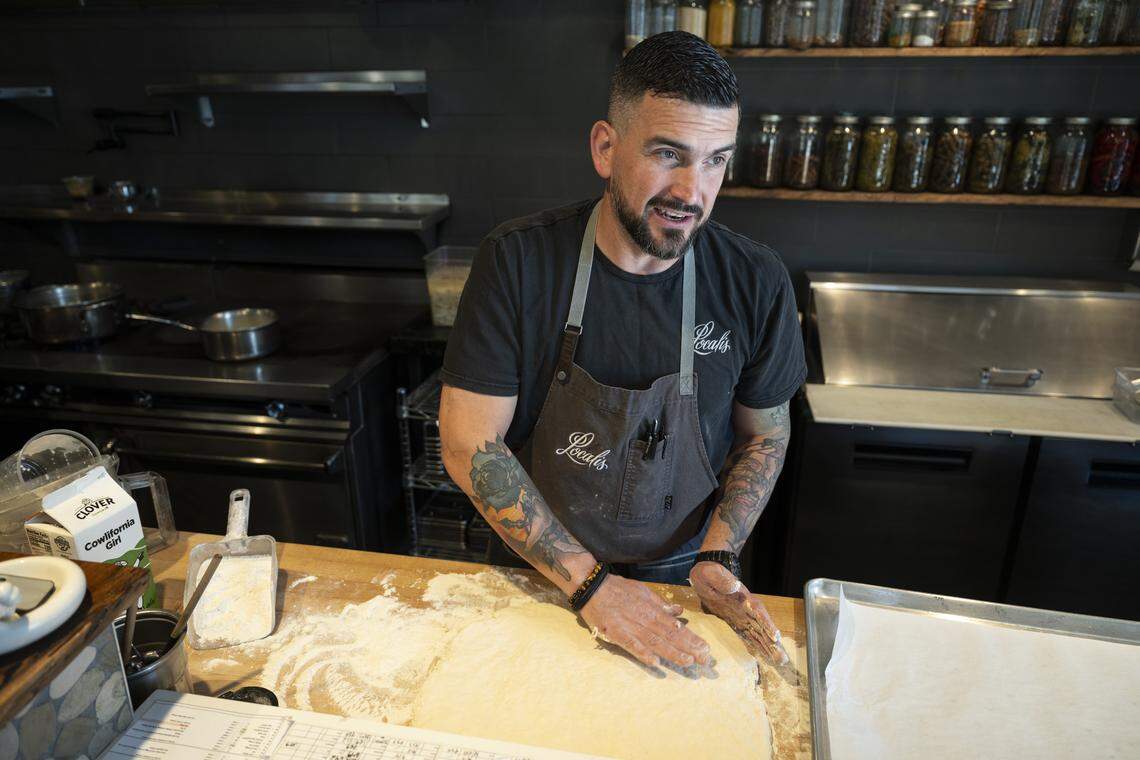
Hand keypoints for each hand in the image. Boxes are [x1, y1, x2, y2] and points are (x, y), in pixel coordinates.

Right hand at [579, 573, 712, 670]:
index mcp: (652, 609)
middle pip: (670, 636)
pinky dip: (643, 653)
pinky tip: (654, 663)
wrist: (592, 586)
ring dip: (672, 653)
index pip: (676, 627)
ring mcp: (631, 626)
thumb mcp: (643, 592)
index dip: (691, 638)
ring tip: (687, 662)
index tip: (706, 649)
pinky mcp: (616, 633)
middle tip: (704, 661)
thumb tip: (679, 612)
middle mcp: (645, 619)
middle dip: (689, 648)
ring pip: (655, 642)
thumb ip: (661, 604)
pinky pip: (631, 644)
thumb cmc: (618, 589)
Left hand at [689, 561, 786, 665]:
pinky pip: (747, 635)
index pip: (757, 611)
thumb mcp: (711, 573)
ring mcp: (742, 616)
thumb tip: (734, 586)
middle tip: (783, 658)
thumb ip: (721, 579)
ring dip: (768, 646)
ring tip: (780, 661)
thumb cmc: (708, 573)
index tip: (775, 636)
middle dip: (772, 642)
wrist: (705, 575)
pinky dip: (756, 645)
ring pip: (758, 633)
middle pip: (762, 626)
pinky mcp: (735, 621)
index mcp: (742, 597)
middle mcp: (745, 608)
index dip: (766, 623)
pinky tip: (764, 655)